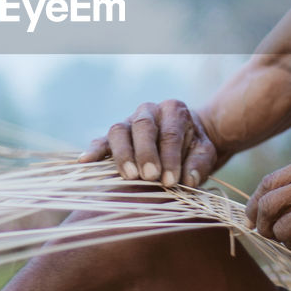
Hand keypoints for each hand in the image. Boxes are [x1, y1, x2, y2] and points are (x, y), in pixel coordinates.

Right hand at [79, 99, 218, 186]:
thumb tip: (188, 180)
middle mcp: (148, 110)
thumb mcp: (205, 154)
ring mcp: (128, 121)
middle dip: (146, 153)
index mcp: (174, 110)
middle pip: (142, 126)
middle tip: (150, 177)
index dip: (170, 157)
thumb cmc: (193, 148)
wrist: (184, 140)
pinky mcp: (114, 136)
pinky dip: (94, 150)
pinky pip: (102, 140)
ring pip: (119, 130)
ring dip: (123, 154)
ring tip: (129, 176)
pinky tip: (86, 162)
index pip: (170, 132)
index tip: (171, 180)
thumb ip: (199, 164)